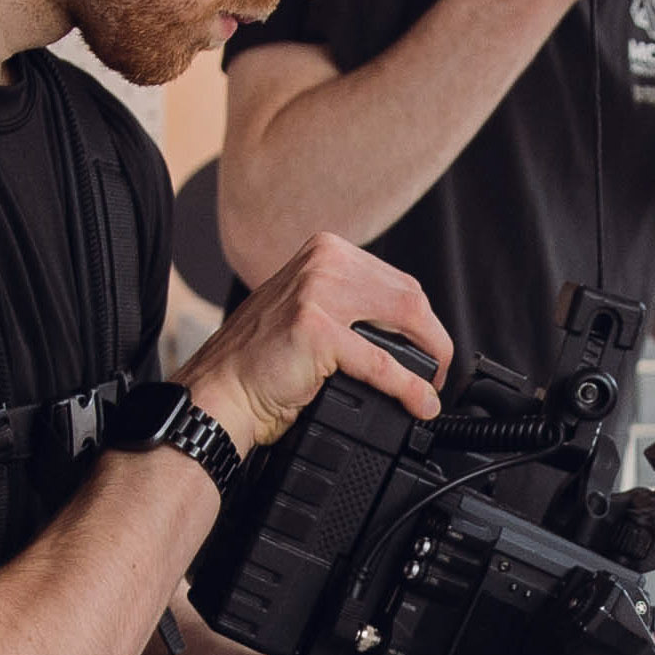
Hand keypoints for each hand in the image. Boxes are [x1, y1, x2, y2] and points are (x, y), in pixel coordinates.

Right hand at [179, 231, 450, 453]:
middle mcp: (323, 262)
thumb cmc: (258, 363)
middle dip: (434, 341)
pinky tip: (420, 403)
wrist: (218, 393)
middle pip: (410, 297)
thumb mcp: (310, 313)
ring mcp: (318, 292)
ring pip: (406, 320)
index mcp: (325, 252)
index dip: (424, 323)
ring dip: (429, 362)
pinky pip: (381, 360)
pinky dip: (408, 386)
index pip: (398, 282)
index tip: (430, 353)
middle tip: (436, 376)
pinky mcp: (316, 328)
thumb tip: (408, 335)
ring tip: (430, 389)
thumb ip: (351, 308)